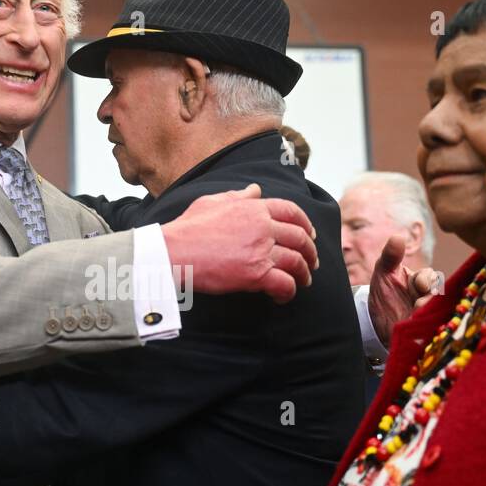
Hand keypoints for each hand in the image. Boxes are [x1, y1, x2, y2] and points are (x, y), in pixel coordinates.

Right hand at [161, 183, 317, 303]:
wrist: (174, 251)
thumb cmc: (188, 228)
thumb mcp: (213, 201)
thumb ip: (238, 196)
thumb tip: (255, 190)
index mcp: (254, 209)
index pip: (291, 211)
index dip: (305, 223)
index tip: (310, 234)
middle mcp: (263, 227)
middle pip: (300, 238)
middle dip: (310, 251)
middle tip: (311, 261)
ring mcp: (261, 251)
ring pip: (297, 261)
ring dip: (304, 273)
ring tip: (303, 281)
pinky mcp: (256, 274)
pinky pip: (284, 284)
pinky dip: (288, 292)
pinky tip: (283, 296)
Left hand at [369, 235, 440, 346]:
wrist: (374, 324)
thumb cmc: (383, 294)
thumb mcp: (383, 274)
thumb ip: (390, 257)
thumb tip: (398, 237)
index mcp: (422, 282)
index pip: (430, 277)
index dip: (425, 281)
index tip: (418, 286)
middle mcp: (430, 298)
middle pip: (438, 297)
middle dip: (429, 301)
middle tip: (418, 305)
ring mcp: (429, 316)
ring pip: (438, 316)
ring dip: (429, 318)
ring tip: (415, 320)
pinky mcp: (427, 335)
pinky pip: (434, 335)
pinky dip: (428, 335)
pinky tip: (420, 337)